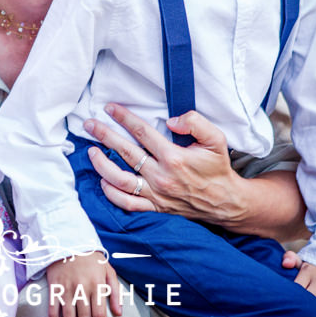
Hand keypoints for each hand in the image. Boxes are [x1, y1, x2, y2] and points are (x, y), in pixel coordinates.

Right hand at [44, 252, 121, 316]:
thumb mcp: (109, 270)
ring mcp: (66, 290)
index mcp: (96, 285)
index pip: (99, 315)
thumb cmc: (92, 259)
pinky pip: (53, 311)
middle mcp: (81, 289)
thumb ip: (115, 291)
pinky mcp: (54, 289)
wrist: (69, 242)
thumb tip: (119, 313)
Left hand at [84, 104, 246, 223]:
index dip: (124, 118)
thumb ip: (196, 122)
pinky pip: (127, 203)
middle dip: (105, 135)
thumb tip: (172, 119)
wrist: (225, 202)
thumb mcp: (216, 139)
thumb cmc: (217, 168)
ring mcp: (156, 194)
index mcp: (174, 157)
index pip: (142, 132)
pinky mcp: (155, 208)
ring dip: (102, 165)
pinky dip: (112, 194)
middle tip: (90, 124)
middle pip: (126, 152)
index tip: (110, 108)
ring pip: (120, 180)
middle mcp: (161, 177)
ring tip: (91, 151)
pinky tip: (103, 181)